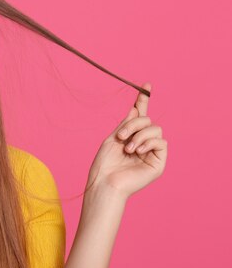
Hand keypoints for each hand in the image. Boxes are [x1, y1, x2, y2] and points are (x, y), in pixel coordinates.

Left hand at [85, 82, 167, 199]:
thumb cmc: (105, 164)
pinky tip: (138, 151)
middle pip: (147, 120)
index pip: (139, 115)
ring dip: (139, 135)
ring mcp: (152, 152)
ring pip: (155, 129)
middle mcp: (142, 143)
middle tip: (120, 136)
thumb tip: (136, 108)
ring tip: (128, 148)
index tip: (146, 85)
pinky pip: (162, 142)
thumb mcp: (114, 137)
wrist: (105, 182)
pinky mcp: (159, 162)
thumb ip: (127, 123)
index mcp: (130, 136)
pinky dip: (149, 142)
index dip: (143, 100)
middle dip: (133, 124)